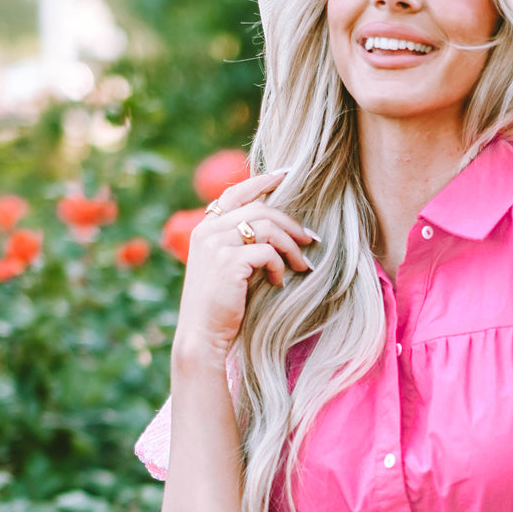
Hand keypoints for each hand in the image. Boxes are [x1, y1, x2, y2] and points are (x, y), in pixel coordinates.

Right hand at [173, 170, 320, 364]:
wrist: (201, 336)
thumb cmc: (219, 308)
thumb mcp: (226, 270)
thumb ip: (239, 246)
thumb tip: (275, 230)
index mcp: (205, 229)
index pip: (236, 193)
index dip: (262, 182)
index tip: (287, 175)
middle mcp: (208, 231)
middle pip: (260, 209)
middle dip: (291, 223)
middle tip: (311, 239)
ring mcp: (216, 245)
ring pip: (266, 227)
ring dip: (291, 246)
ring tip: (302, 265)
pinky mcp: (228, 262)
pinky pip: (266, 252)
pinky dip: (279, 266)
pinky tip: (279, 282)